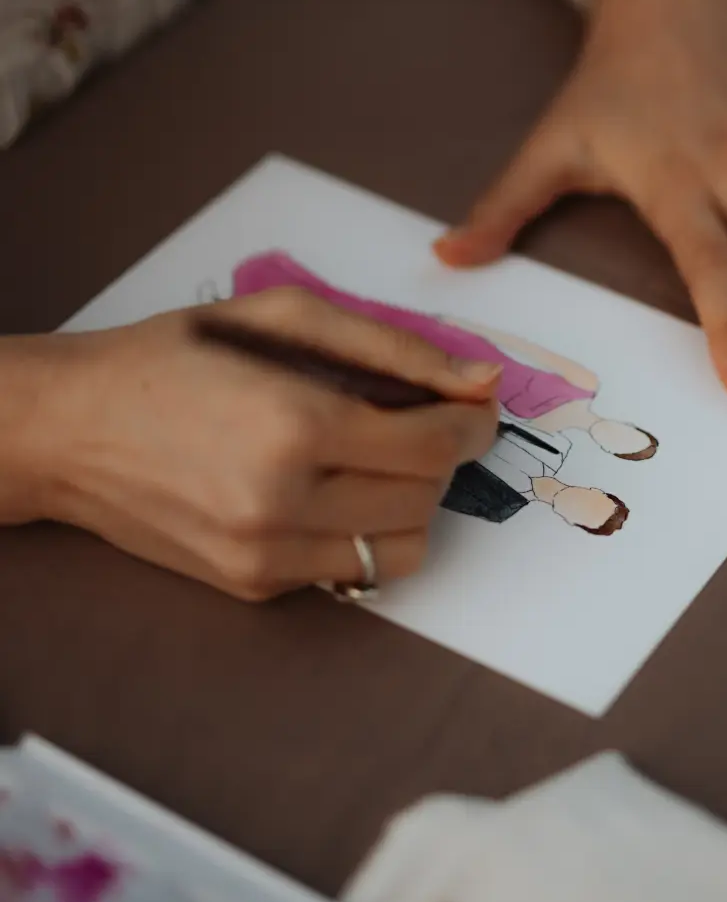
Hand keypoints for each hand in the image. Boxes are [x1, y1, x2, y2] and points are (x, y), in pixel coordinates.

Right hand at [0, 291, 498, 598]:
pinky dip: (359, 531)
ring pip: (399, 553)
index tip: (478, 409)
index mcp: (294, 424)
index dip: (471, 426)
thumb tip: (480, 380)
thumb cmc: (174, 358)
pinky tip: (327, 489)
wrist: (70, 429)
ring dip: (411, 505)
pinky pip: (347, 571)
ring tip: (377, 461)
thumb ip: (391, 347)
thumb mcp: (280, 316)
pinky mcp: (252, 586)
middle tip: (422, 424)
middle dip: (442, 459)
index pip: (431, 447)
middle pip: (424, 500)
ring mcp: (264, 556)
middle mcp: (282, 503)